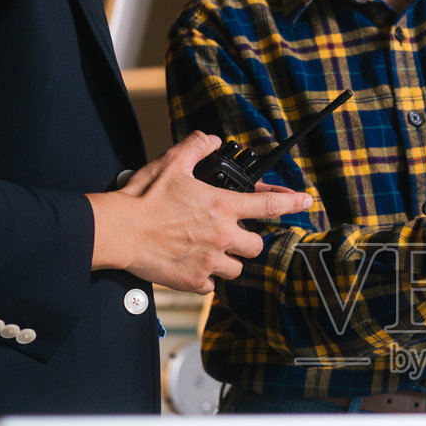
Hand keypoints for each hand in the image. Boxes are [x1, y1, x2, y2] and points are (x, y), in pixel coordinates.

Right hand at [87, 131, 312, 293]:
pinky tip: (190, 265)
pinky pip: (211, 286)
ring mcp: (210, 261)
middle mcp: (222, 236)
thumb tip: (210, 139)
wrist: (118, 232)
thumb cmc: (143, 199)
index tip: (307, 201)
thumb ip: (195, 148)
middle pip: (256, 246)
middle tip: (228, 236)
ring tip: (207, 251)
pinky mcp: (194, 281)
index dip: (292, 202)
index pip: (269, 205)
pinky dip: (205, 278)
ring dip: (227, 262)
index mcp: (222, 207)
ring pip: (236, 269)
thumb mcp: (171, 164)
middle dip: (247, 241)